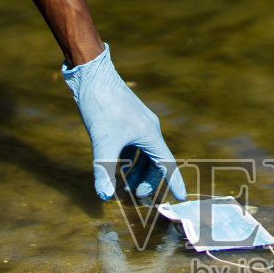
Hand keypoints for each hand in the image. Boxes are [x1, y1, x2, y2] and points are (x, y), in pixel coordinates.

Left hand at [63, 44, 187, 201]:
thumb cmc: (101, 105)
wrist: (92, 74)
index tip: (181, 198)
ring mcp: (137, 123)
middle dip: (147, 181)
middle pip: (155, 162)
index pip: (167, 164)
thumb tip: (104, 195)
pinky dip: (128, 158)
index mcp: (150, 134)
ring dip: (136, 171)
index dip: (174, 182)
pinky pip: (133, 145)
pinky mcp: (125, 119)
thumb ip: (104, 170)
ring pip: (143, 154)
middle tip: (135, 195)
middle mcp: (148, 129)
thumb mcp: (103, 141)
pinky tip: (115, 165)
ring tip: (124, 185)